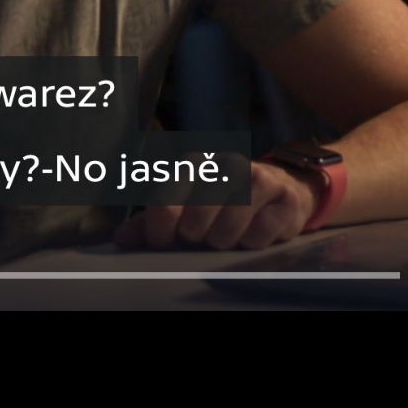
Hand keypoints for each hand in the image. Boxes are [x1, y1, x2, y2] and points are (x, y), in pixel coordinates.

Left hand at [113, 161, 321, 250]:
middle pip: (197, 219)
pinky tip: (253, 233)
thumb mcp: (186, 206)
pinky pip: (259, 236)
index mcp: (195, 164)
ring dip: (224, 241)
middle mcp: (226, 165)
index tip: (162, 242)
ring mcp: (258, 179)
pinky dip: (252, 243)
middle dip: (196, 237)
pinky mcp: (285, 199)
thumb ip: (152, 222)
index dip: (160, 228)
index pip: (166, 200)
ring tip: (226, 234)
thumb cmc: (223, 201)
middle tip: (202, 236)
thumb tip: (122, 239)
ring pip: (227, 230)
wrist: (281, 188)